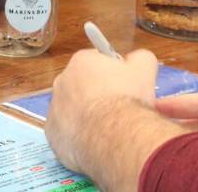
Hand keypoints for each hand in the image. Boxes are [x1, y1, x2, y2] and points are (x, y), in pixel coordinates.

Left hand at [46, 49, 187, 190]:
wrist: (115, 137)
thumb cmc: (127, 102)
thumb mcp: (144, 69)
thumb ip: (140, 58)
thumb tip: (138, 59)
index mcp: (81, 61)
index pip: (95, 61)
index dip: (111, 73)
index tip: (122, 84)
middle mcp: (62, 81)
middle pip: (82, 84)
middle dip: (97, 93)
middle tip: (116, 107)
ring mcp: (54, 108)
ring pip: (72, 109)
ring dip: (86, 115)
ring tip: (106, 126)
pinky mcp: (53, 133)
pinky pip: (66, 132)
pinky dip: (78, 135)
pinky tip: (94, 140)